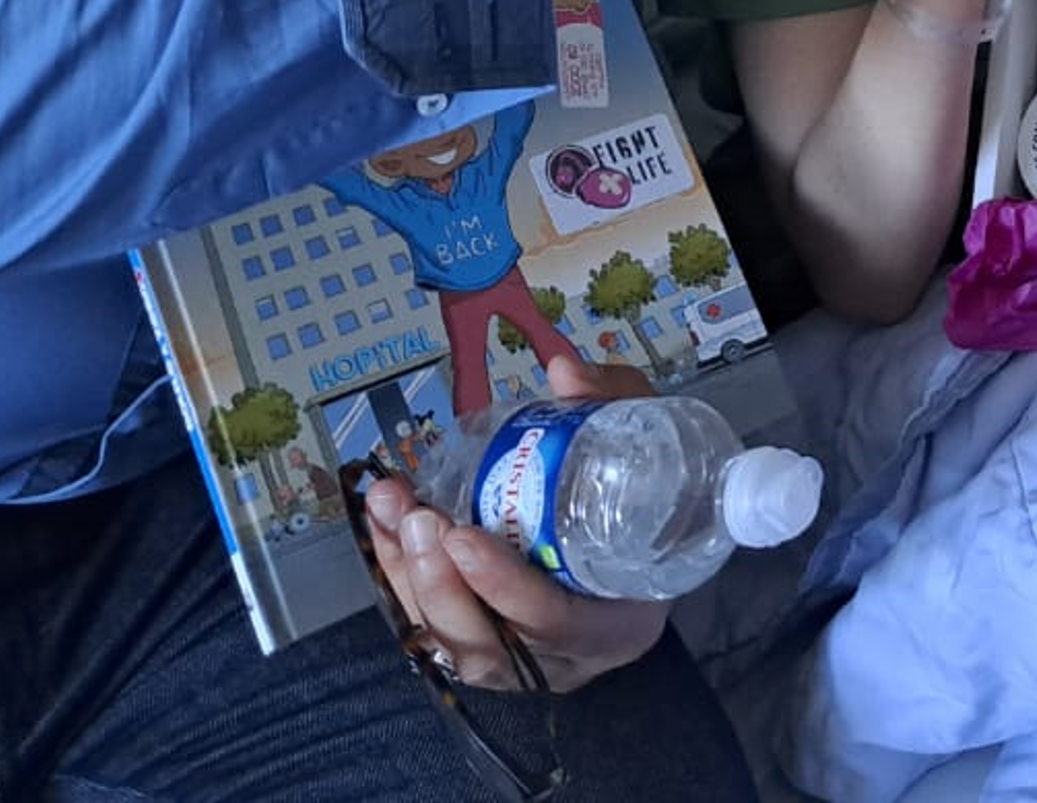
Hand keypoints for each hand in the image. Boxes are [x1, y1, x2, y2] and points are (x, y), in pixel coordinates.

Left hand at [361, 355, 667, 692]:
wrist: (655, 548)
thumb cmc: (653, 504)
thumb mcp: (653, 451)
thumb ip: (615, 409)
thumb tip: (564, 373)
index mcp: (616, 623)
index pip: (554, 621)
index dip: (504, 586)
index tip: (464, 535)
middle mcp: (561, 659)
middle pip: (486, 644)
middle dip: (440, 584)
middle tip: (417, 517)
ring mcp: (515, 663)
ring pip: (449, 642)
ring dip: (410, 577)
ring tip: (390, 510)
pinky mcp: (480, 648)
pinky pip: (430, 628)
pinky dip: (399, 577)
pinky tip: (381, 527)